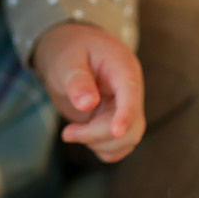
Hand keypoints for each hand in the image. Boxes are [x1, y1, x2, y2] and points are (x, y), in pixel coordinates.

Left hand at [32, 22, 144, 163]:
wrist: (66, 49)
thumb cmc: (67, 49)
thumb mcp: (66, 59)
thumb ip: (76, 80)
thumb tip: (88, 104)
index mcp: (122, 67)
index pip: (131, 93)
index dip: (126, 115)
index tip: (116, 132)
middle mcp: (129, 89)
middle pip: (132, 124)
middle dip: (99, 134)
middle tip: (68, 133)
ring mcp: (124, 106)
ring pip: (129, 139)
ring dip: (100, 144)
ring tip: (71, 133)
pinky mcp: (116, 120)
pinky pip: (120, 144)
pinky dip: (103, 148)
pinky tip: (83, 138)